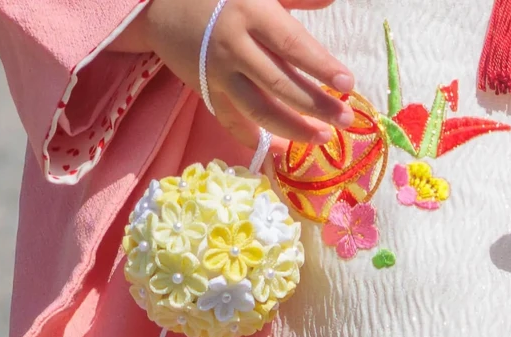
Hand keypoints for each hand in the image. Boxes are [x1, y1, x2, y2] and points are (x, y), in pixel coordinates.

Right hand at [110, 0, 353, 151]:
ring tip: (320, 137)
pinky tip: (278, 148)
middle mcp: (234, 48)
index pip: (292, 45)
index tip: (347, 84)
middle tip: (345, 119)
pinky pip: (231, 121)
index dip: (320, 66)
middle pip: (279, 84)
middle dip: (315, 105)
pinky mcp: (206, 92)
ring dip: (291, 128)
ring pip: (257, 109)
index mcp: (250, 15)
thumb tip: (330, 2)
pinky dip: (252, 138)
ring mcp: (218, 75)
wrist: (163, 8)